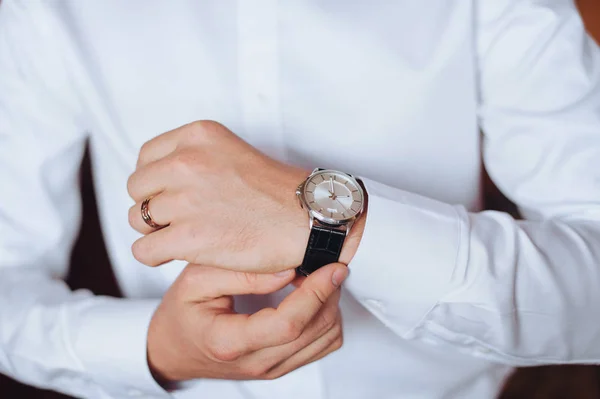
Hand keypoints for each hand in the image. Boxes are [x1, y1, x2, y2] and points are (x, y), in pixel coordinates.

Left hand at [127, 120, 364, 272]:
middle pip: (137, 189)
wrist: (310, 219)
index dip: (156, 182)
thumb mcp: (232, 151)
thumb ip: (194, 159)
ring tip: (184, 236)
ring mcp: (186, 200)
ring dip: (156, 232)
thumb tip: (157, 186)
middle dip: (154, 206)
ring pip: (137, 219)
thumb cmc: (277, 191)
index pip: (146, 158)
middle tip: (180, 218)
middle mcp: (187, 162)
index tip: (172, 195)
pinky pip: (143, 250)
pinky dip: (155, 256)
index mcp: (198, 135)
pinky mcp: (189, 238)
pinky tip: (176, 254)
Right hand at [147, 263, 346, 381]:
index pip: (288, 324)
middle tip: (326, 263)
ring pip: (325, 339)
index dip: (316, 293)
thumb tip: (288, 271)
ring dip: (330, 305)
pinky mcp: (282, 367)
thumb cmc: (182, 312)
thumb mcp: (196, 280)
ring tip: (316, 278)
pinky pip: (322, 346)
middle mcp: (256, 362)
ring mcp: (271, 369)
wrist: (174, 349)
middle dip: (329, 292)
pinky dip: (326, 319)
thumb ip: (242, 274)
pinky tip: (312, 298)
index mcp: (230, 341)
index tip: (330, 267)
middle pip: (314, 331)